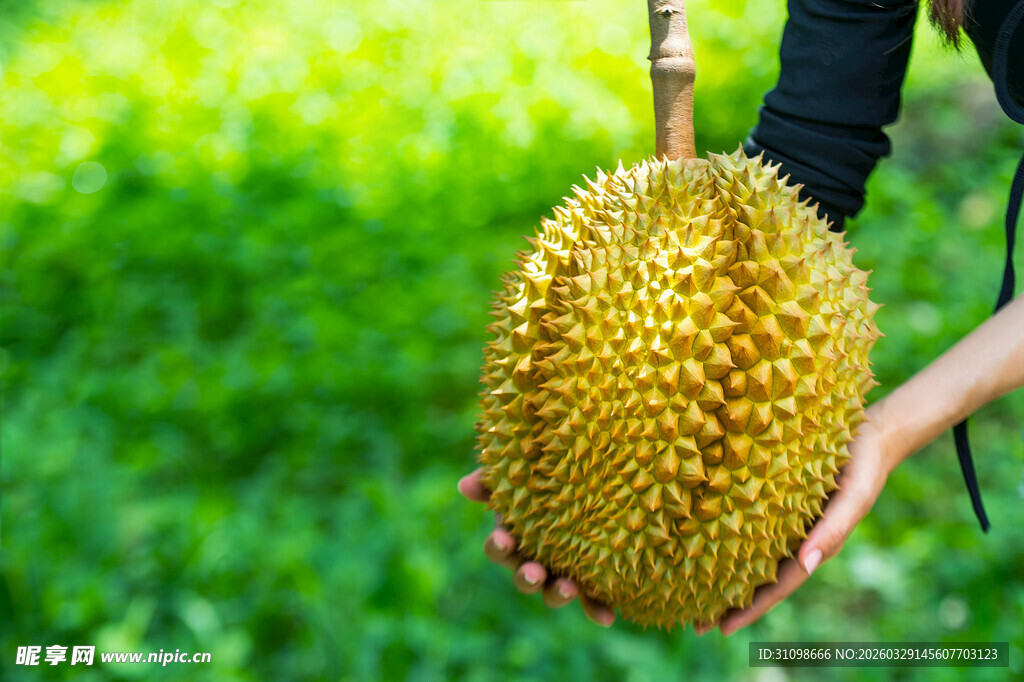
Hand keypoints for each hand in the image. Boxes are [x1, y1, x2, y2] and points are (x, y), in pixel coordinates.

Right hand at [458, 468, 616, 626]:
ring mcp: (558, 574)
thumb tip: (465, 485)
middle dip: (526, 577)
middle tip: (534, 573)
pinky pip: (590, 600)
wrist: (586, 484)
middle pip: (524, 577)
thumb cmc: (542, 479)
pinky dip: (596, 609)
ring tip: (568, 589)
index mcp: (514, 538)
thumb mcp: (519, 474)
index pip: (498, 547)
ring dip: (557, 594)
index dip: (498, 546)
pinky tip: (607, 617)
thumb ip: (494, 479)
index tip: (503, 540)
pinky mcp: (587, 582)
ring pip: (553, 592)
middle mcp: (532, 561)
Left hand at [705, 405, 892, 635]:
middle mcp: (791, 539)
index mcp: (811, 546)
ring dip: (719, 572)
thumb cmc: (862, 467)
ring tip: (685, 589)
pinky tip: (698, 539)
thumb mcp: (854, 498)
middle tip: (691, 623)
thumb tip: (806, 565)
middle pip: (755, 577)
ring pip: (745, 553)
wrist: (868, 435)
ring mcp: (780, 521)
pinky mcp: (770, 496)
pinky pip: (743, 522)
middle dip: (726, 602)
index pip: (777, 586)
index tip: (721, 629)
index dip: (751, 609)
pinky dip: (722, 535)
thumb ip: (833, 531)